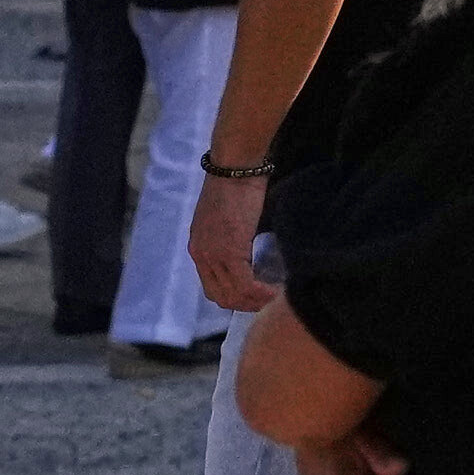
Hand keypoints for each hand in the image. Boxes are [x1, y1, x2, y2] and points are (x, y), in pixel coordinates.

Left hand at [187, 165, 272, 317]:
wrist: (235, 170)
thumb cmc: (236, 187)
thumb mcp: (227, 220)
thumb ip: (231, 240)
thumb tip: (250, 252)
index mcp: (198, 248)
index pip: (212, 287)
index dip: (234, 298)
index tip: (256, 297)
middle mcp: (201, 255)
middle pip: (220, 297)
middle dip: (245, 304)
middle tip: (268, 302)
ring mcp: (213, 255)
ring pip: (232, 294)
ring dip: (254, 301)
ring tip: (274, 297)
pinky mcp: (230, 251)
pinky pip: (244, 284)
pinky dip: (260, 292)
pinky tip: (274, 290)